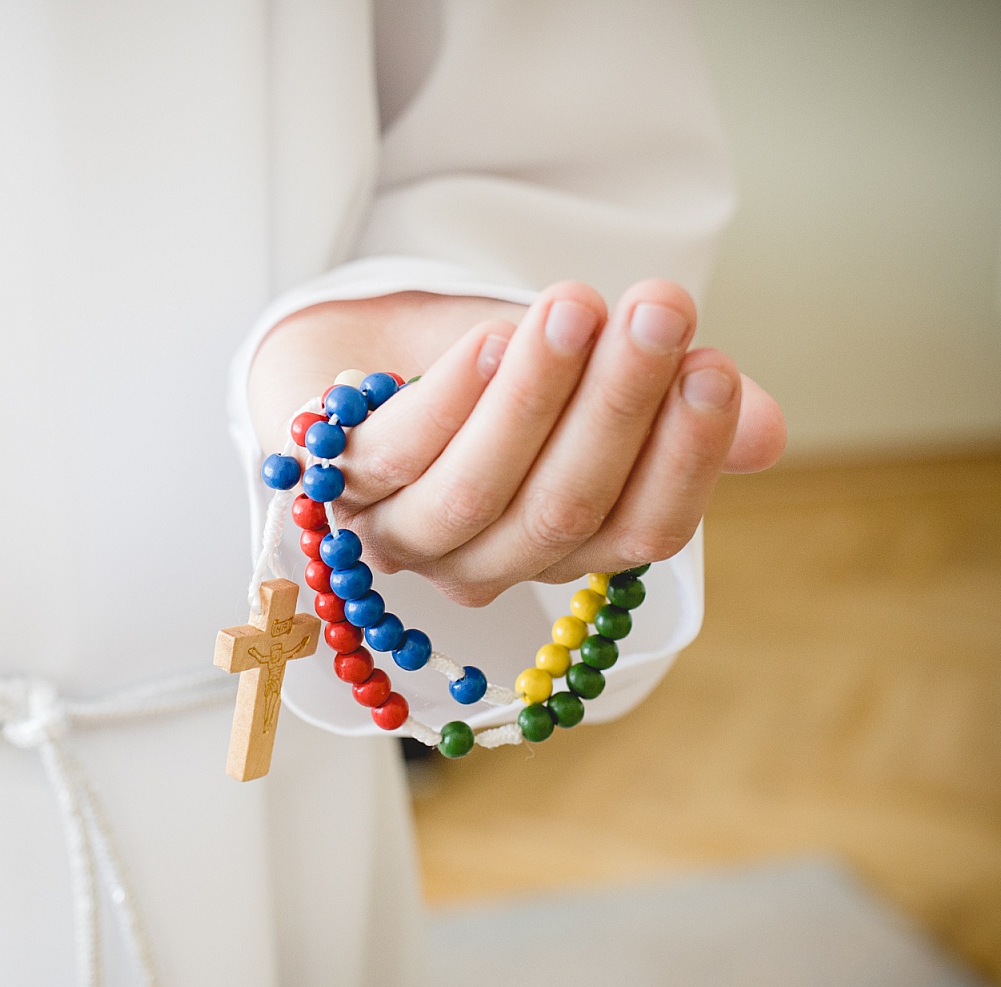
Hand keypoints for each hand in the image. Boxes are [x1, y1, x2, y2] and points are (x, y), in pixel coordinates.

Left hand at [247, 281, 787, 605]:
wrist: (359, 344)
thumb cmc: (483, 373)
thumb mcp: (586, 376)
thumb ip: (668, 407)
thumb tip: (768, 430)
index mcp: (561, 545)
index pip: (637, 533)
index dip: (681, 460)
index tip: (714, 370)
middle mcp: (484, 561)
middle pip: (560, 511)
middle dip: (618, 408)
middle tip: (660, 310)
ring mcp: (404, 532)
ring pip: (477, 492)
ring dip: (534, 398)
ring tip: (577, 308)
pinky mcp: (335, 485)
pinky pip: (397, 457)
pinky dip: (447, 399)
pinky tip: (491, 338)